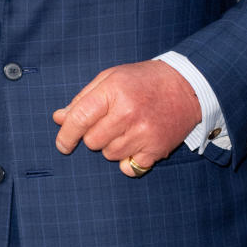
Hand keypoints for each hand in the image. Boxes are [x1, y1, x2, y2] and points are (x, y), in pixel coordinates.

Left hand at [52, 60, 201, 176]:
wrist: (187, 86)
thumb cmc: (143, 80)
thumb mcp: (110, 78)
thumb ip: (82, 99)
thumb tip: (59, 118)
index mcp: (114, 92)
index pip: (79, 119)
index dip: (66, 135)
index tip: (63, 144)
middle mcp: (128, 114)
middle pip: (92, 141)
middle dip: (93, 135)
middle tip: (109, 123)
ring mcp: (144, 134)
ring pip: (109, 155)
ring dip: (111, 146)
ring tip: (125, 129)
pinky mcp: (157, 150)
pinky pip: (129, 168)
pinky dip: (127, 161)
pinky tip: (134, 144)